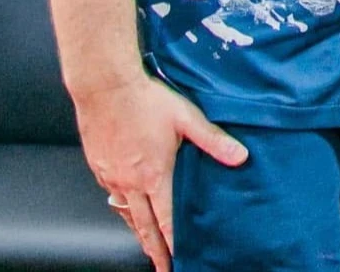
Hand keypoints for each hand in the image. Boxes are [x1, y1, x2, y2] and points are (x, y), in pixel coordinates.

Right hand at [75, 74, 247, 270]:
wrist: (104, 85)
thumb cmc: (145, 99)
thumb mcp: (186, 118)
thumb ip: (214, 140)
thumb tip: (241, 156)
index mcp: (153, 175)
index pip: (166, 219)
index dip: (173, 243)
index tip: (177, 261)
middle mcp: (130, 182)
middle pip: (142, 226)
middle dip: (153, 250)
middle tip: (160, 267)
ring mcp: (111, 176)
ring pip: (125, 212)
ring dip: (137, 230)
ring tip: (145, 242)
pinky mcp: (98, 166)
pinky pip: (111, 195)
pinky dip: (122, 207)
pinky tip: (126, 206)